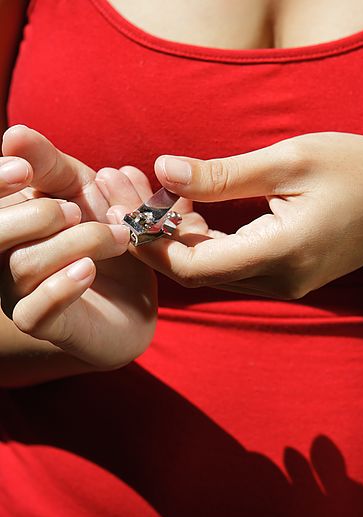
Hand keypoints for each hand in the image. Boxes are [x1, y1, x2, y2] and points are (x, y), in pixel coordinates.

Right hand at [0, 126, 156, 370]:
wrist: (135, 297)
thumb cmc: (105, 238)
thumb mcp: (85, 192)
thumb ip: (53, 165)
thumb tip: (14, 133)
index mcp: (10, 218)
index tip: (25, 169)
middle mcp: (3, 254)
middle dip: (42, 213)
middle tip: (81, 211)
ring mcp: (17, 292)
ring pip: (24, 264)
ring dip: (78, 243)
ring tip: (120, 238)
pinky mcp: (41, 323)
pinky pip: (35, 310)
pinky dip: (63, 285)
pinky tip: (89, 270)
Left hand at [105, 133, 362, 298]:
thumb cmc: (356, 171)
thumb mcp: (289, 160)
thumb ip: (222, 174)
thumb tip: (162, 170)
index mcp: (278, 254)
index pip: (192, 266)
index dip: (149, 243)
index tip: (120, 209)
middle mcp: (276, 280)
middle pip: (193, 273)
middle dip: (151, 238)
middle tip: (121, 195)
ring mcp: (280, 283)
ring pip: (208, 271)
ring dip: (173, 239)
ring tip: (144, 197)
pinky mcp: (283, 277)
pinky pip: (229, 266)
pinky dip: (201, 243)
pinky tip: (185, 212)